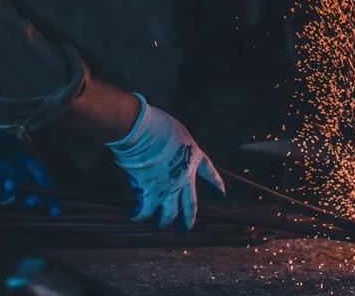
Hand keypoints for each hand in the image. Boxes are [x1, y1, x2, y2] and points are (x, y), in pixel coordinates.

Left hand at [0, 100, 59, 214]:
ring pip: (4, 195)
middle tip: (32, 201)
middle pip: (25, 190)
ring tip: (9, 186)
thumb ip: (25, 141)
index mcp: (23, 156)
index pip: (40, 177)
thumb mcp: (13, 126)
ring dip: (8, 194)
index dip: (49, 194)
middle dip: (30, 198)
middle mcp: (9, 169)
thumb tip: (42, 150)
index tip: (56, 211)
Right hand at [106, 93, 224, 229]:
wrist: (142, 130)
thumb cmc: (155, 124)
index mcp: (193, 156)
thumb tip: (162, 159)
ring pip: (169, 213)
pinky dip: (138, 214)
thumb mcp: (174, 133)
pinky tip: (133, 215)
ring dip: (164, 222)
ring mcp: (169, 187)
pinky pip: (144, 211)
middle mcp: (184, 175)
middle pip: (190, 202)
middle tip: (186, 228)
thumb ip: (173, 149)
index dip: (215, 183)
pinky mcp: (151, 193)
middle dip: (189, 218)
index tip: (222, 194)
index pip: (209, 172)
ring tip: (159, 225)